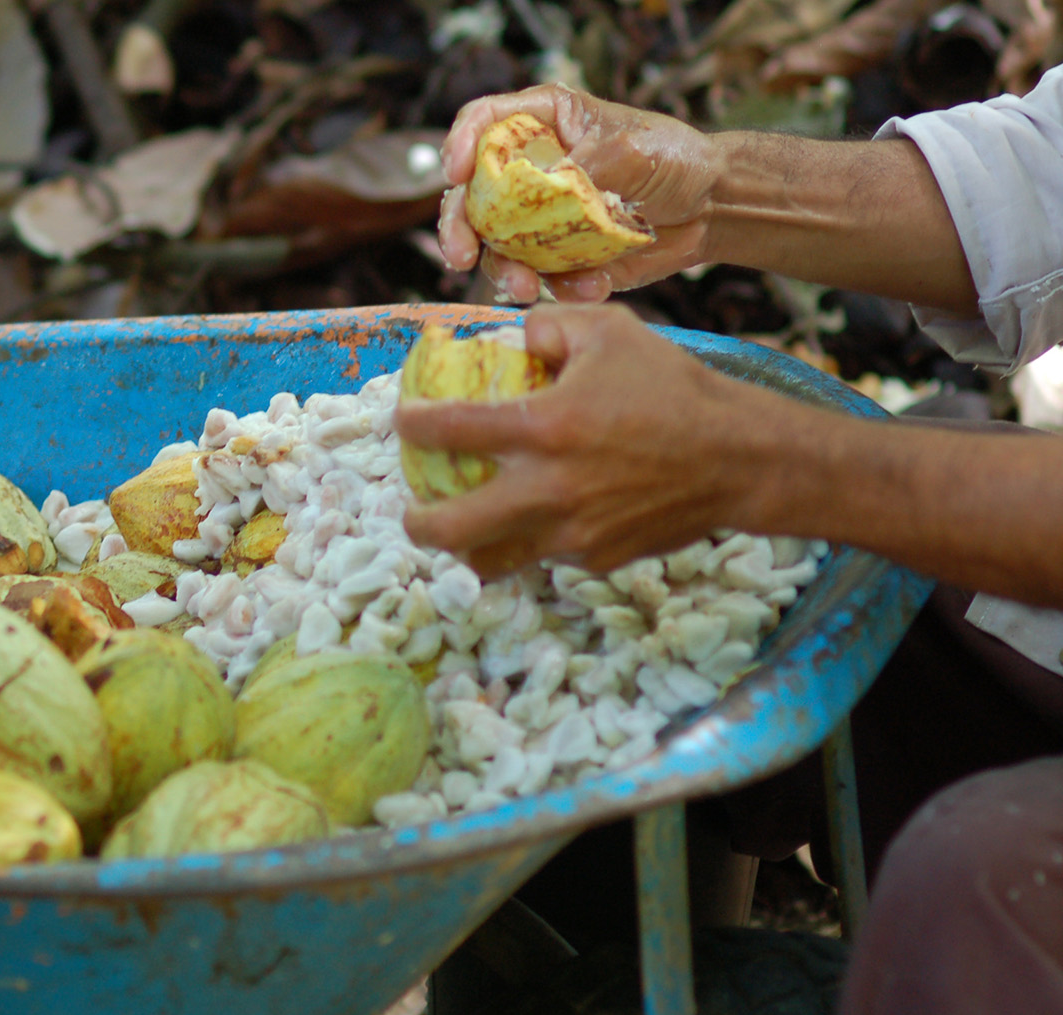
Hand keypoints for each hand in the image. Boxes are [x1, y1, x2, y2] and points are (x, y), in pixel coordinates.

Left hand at [398, 305, 777, 576]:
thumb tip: (504, 341)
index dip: (410, 425)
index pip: (446, 430)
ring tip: (463, 525)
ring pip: (490, 559)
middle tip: (414, 509)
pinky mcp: (593, 558)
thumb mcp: (609, 331)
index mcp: (544, 426)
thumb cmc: (671, 387)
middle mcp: (548, 488)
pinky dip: (527, 538)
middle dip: (416, 522)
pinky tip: (534, 516)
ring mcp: (570, 532)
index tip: (404, 422)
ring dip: (466, 545)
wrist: (738, 457)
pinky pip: (541, 555)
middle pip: (449, 529)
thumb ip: (546, 328)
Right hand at [439, 85, 722, 304]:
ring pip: (497, 246)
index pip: (485, 121)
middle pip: (472, 194)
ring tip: (527, 288)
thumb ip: (585, 165)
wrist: (711, 208)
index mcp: (544, 124)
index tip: (455, 172)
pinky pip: (542, 276)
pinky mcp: (557, 255)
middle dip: (459, 228)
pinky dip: (561, 287)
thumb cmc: (675, 158)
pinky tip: (594, 285)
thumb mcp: (633, 150)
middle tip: (461, 256)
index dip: (461, 143)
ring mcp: (540, 216)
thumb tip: (547, 187)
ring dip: (505, 270)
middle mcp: (530, 169)